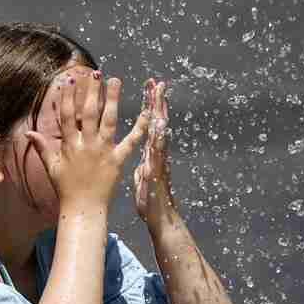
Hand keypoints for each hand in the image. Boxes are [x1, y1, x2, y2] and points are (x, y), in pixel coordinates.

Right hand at [26, 72, 148, 211]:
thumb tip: (28, 132)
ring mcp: (103, 152)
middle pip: (89, 113)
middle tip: (96, 73)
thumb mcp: (51, 167)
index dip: (68, 97)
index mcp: (70, 145)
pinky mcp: (118, 161)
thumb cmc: (66, 188)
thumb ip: (42, 147)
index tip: (71, 80)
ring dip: (112, 99)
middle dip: (92, 91)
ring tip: (116, 81)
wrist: (83, 208)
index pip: (68, 116)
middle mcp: (87, 145)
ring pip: (108, 121)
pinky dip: (139, 128)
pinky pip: (130, 142)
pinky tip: (146, 113)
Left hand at [133, 78, 174, 222]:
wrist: (161, 220)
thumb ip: (145, 162)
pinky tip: (159, 132)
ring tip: (159, 100)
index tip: (150, 86)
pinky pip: (158, 157)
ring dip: (160, 118)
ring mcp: (159, 164)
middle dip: (158, 103)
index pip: (150, 123)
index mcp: (151, 152)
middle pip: (158, 124)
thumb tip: (142, 154)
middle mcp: (158, 154)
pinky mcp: (158, 176)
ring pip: (160, 137)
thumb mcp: (145, 175)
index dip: (151, 104)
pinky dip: (159, 144)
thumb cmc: (151, 199)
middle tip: (157, 83)